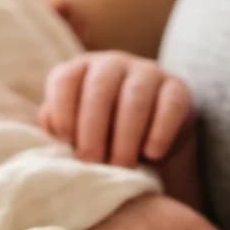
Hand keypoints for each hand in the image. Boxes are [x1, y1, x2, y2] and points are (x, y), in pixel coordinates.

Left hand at [39, 50, 194, 168]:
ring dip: (126, 135)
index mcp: (81, 69)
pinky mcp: (177, 88)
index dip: (62, 111)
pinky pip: (170, 104)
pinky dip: (160, 131)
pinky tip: (152, 154)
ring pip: (136, 96)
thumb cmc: (101, 134)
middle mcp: (112, 64)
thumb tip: (52, 128)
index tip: (65, 141)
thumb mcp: (75, 130)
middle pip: (100, 88)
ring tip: (122, 165)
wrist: (148, 137)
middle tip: (92, 162)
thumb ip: (58, 127)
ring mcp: (147, 72)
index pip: (65, 80)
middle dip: (93, 129)